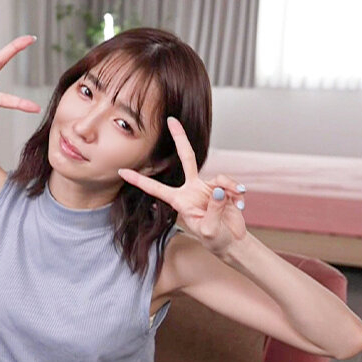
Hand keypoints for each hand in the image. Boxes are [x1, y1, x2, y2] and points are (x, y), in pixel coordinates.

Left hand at [117, 116, 247, 258]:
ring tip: (236, 205)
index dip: (139, 181)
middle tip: (172, 120)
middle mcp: (191, 190)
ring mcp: (207, 187)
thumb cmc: (215, 239)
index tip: (121, 172)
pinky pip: (229, 183)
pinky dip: (237, 192)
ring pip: (219, 178)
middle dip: (179, 138)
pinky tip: (239, 204)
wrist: (231, 241)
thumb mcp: (210, 229)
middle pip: (186, 158)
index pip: (155, 188)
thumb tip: (218, 189)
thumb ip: (213, 209)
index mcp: (179, 201)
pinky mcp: (222, 188)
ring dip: (230, 188)